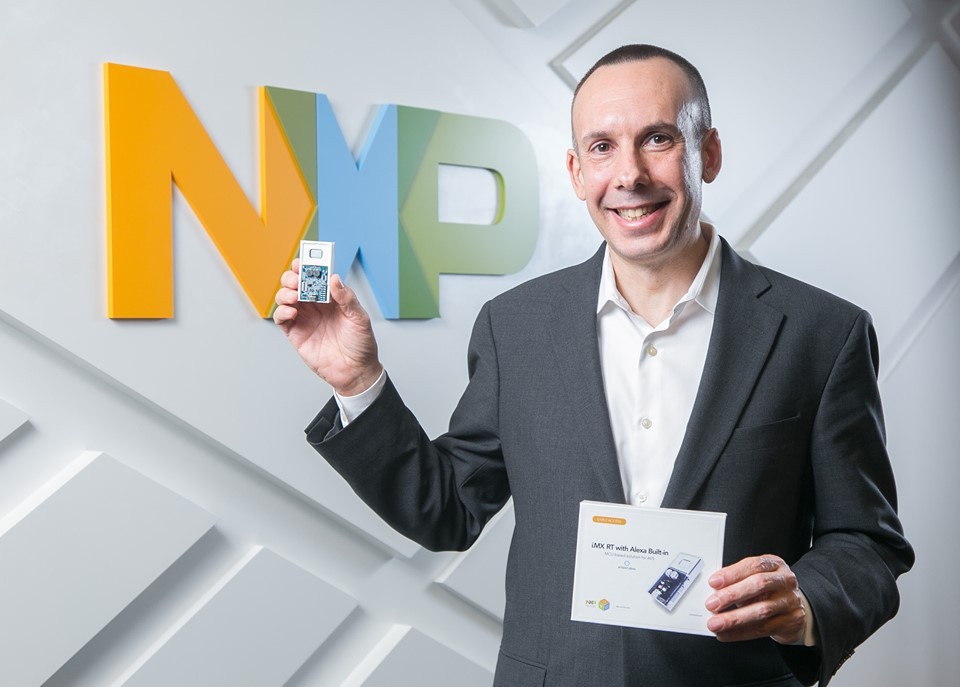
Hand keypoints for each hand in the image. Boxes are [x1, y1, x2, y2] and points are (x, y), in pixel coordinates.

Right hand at [274, 259, 382, 395]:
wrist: (356, 372)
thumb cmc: (361, 344)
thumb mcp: (359, 318)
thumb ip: (346, 298)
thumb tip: (334, 279)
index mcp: (331, 298)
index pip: (316, 277)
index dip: (308, 267)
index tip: (304, 261)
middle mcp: (315, 305)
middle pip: (296, 284)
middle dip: (293, 277)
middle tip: (297, 279)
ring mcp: (305, 318)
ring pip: (285, 298)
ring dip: (285, 292)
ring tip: (295, 296)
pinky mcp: (296, 333)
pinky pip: (281, 318)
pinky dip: (282, 311)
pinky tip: (292, 311)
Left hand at [704, 555, 805, 644]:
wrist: (794, 609)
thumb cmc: (769, 590)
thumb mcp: (755, 578)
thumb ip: (737, 580)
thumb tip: (713, 590)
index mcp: (774, 565)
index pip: (753, 565)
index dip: (732, 573)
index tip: (713, 582)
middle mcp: (785, 581)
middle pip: (759, 585)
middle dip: (732, 595)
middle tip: (712, 604)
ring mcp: (790, 601)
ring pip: (761, 610)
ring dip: (734, 618)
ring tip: (716, 623)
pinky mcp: (792, 621)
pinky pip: (763, 629)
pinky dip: (741, 633)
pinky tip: (726, 634)